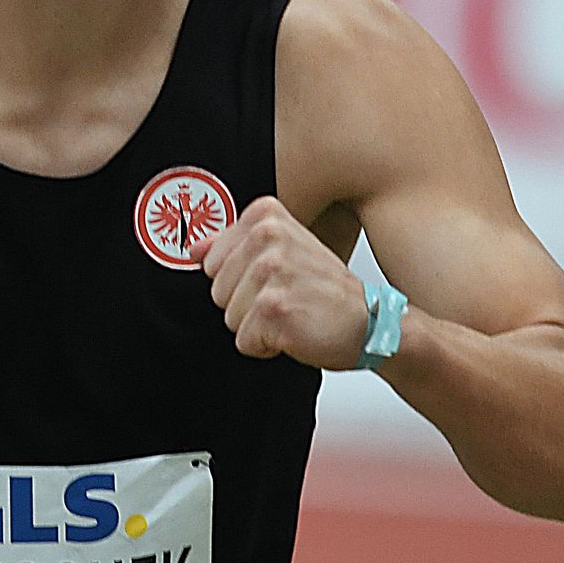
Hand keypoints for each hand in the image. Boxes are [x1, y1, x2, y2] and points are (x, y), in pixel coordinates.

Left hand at [192, 196, 367, 370]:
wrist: (371, 322)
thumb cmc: (326, 290)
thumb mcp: (282, 252)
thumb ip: (232, 246)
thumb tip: (192, 249)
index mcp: (265, 216)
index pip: (211, 260)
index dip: (239, 280)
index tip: (275, 279)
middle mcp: (267, 237)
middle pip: (216, 289)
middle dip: (246, 304)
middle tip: (286, 298)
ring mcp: (271, 272)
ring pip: (229, 317)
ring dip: (257, 326)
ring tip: (292, 313)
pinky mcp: (274, 309)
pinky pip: (244, 341)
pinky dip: (267, 346)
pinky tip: (295, 331)